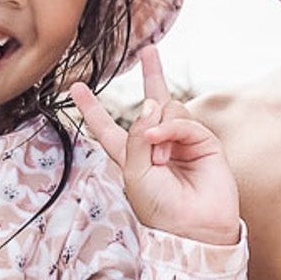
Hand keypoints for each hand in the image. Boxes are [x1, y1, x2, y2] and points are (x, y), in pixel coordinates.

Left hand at [70, 50, 240, 246]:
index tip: (76, 87)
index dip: (93, 109)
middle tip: (149, 51)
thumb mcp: (133, 173)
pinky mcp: (204, 142)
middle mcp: (158, 145)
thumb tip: (152, 103)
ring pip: (167, 109)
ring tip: (161, 159)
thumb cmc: (160, 209)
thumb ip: (136, 136)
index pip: (108, 129)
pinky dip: (171, 128)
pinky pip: (183, 120)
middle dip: (153, 75)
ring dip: (159, 130)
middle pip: (152, 103)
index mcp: (132, 157)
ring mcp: (182, 142)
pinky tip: (165, 144)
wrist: (194, 227)